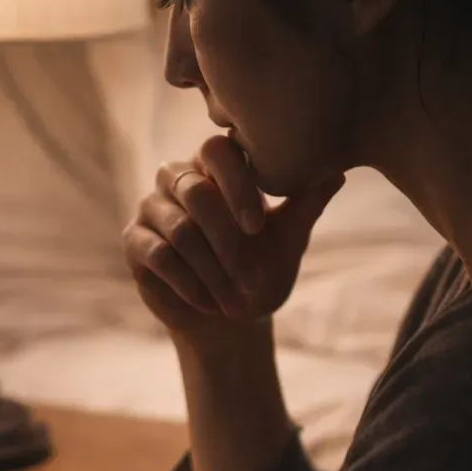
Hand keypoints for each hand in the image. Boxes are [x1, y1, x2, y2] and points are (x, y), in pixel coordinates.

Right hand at [123, 135, 341, 336]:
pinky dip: (189, 282)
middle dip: (228, 242)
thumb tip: (337, 171)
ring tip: (237, 300)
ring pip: (180, 229)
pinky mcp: (134, 240)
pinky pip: (159, 254)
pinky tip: (209, 303)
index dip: (238, 185)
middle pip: (196, 192)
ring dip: (213, 271)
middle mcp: (178, 177)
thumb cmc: (260, 270)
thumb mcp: (288, 238)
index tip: (258, 227)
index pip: (218, 150)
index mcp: (216, 165)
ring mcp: (151, 206)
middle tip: (253, 279)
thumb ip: (306, 203)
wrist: (229, 320)